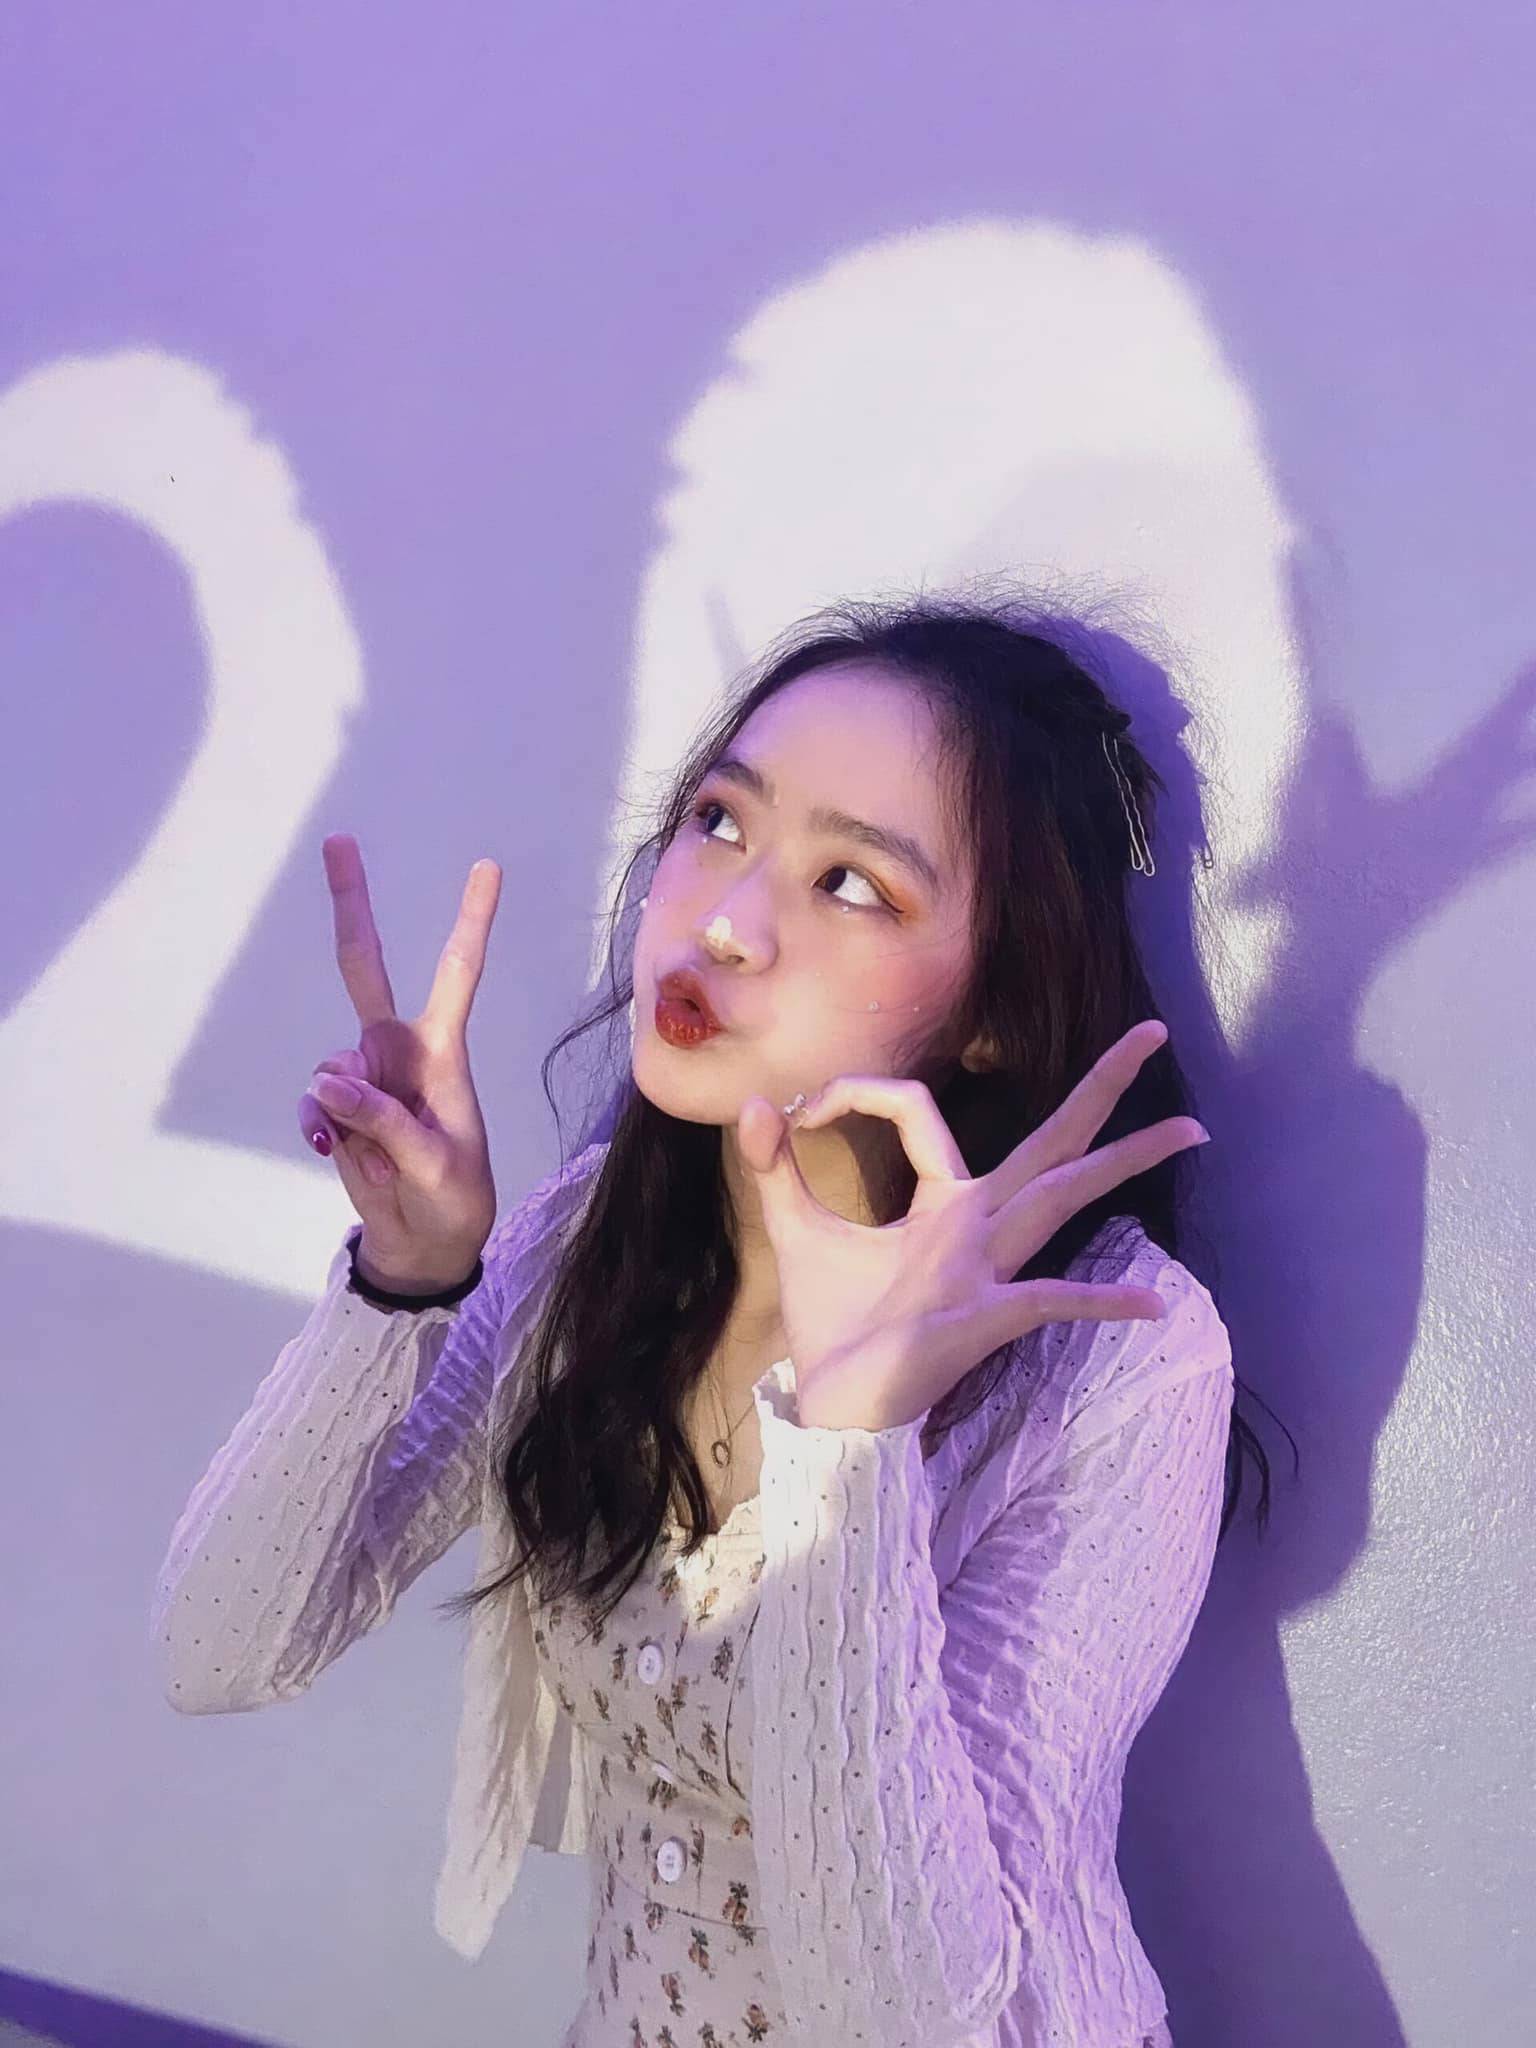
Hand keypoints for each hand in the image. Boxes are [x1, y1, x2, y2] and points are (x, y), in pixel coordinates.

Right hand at [296, 834, 502, 1290]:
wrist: (426, 1245)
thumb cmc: (454, 1199)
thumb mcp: (434, 1165)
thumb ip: (382, 1120)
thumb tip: (327, 1080)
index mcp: (442, 1052)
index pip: (457, 974)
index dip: (472, 921)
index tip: (487, 866)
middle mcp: (399, 1050)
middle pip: (366, 967)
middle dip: (353, 906)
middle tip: (338, 840)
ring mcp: (364, 1076)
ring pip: (329, 1063)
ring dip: (339, 1108)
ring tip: (377, 1156)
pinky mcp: (336, 1108)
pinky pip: (313, 1103)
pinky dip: (317, 1127)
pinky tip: (331, 1153)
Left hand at [735, 1019, 1207, 1430]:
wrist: (833, 1406)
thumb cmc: (832, 1326)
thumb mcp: (796, 1233)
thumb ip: (774, 1169)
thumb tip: (754, 1101)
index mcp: (940, 1202)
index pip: (919, 1109)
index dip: (860, 1091)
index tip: (802, 1110)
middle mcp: (977, 1227)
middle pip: (1048, 1142)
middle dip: (1099, 1087)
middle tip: (1154, 1032)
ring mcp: (989, 1270)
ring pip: (1063, 1199)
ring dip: (1122, 1161)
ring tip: (1189, 1128)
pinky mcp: (983, 1319)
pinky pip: (1049, 1301)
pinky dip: (1098, 1301)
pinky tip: (1151, 1304)